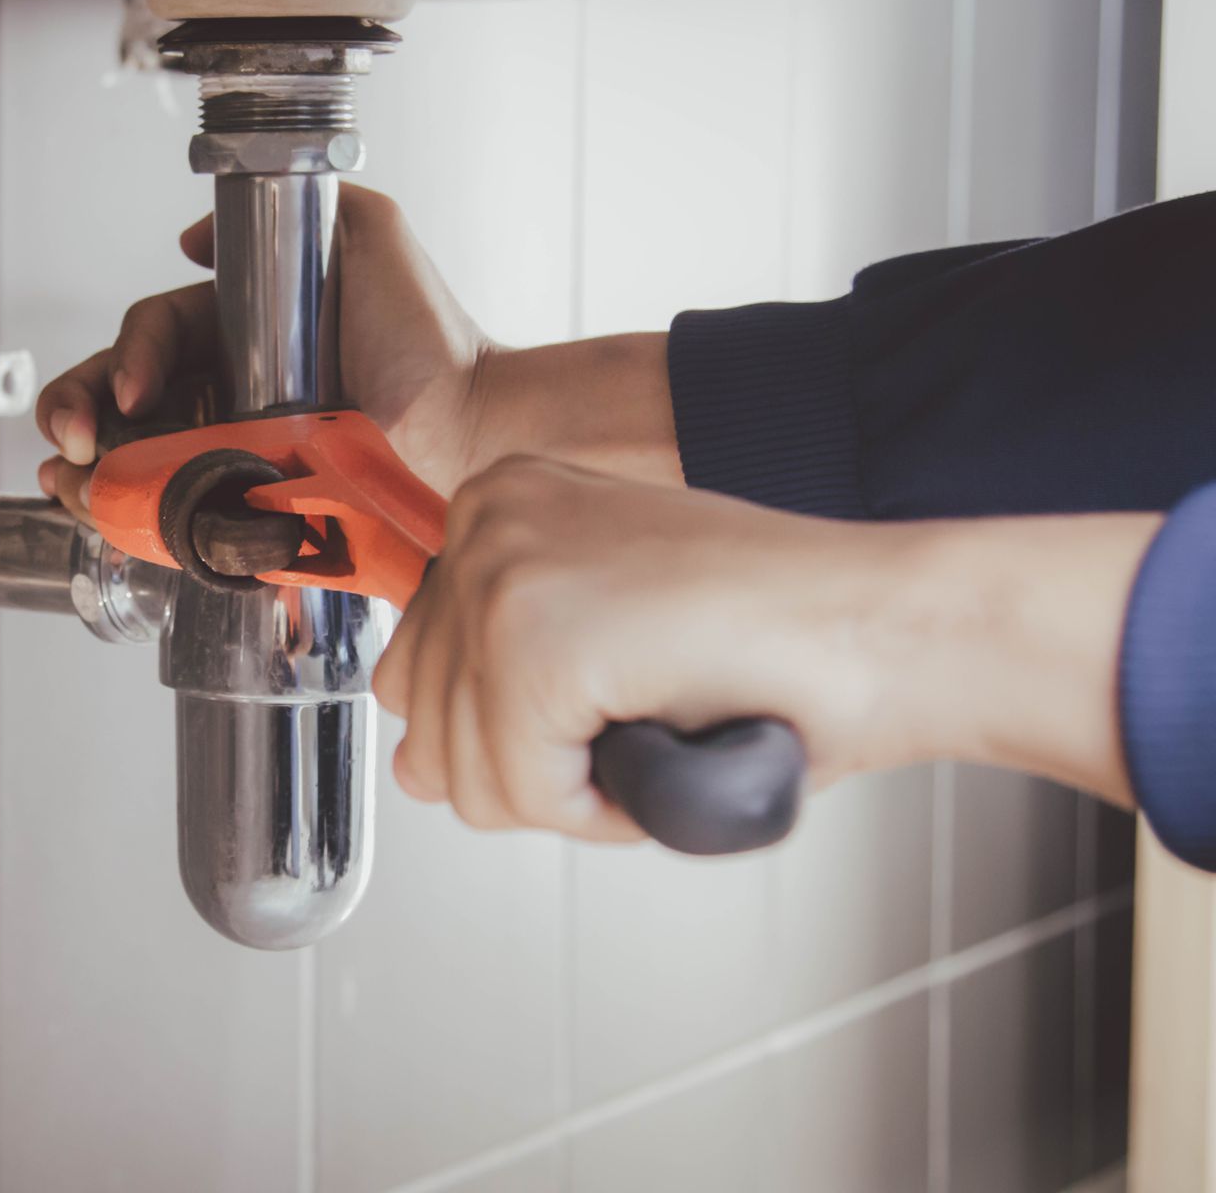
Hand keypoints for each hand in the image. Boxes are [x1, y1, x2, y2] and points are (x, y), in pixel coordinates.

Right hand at [35, 185, 493, 520]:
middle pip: (123, 398)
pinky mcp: (253, 507)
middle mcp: (231, 392)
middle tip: (72, 440)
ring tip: (69, 482)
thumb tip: (192, 238)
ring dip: (86, 472)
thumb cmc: (433, 338)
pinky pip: (177, 516)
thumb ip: (300, 207)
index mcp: (243, 332)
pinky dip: (129, 520)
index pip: (154, 334)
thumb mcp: (369, 235)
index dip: (129, 356)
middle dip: (78, 412)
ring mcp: (237, 453)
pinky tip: (102, 518)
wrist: (472, 424)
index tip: (139, 390)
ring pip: (134, 459)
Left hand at [373, 456, 1152, 838]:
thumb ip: (499, 676)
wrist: (891, 625)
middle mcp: (484, 518)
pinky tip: (670, 738)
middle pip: (426, 726)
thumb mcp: (603, 629)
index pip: (418, 671)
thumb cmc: (780, 639)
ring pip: (468, 775)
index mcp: (497, 502)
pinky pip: (525, 796)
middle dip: (532, 765)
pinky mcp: (535, 641)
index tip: (611, 693)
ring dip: (574, 790)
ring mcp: (502, 573)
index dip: (519, 727)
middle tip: (641, 718)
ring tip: (661, 722)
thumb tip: (418, 766)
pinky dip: (604, 809)